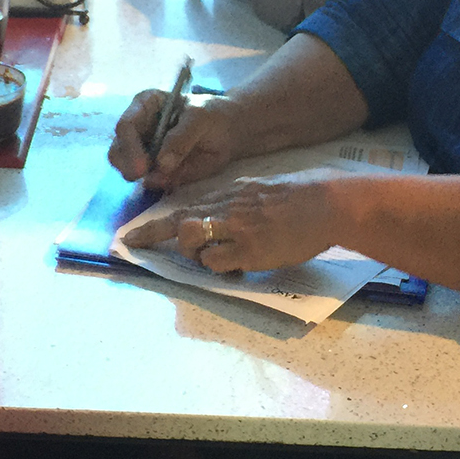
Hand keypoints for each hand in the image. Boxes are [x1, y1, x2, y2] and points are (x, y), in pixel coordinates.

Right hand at [109, 92, 241, 190]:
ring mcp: (142, 150)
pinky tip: (172, 180)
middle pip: (117, 150)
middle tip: (145, 178)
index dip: (129, 147)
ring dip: (142, 177)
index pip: (126, 125)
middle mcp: (137, 128)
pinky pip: (147, 181)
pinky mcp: (153, 169)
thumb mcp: (200, 118)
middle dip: (128, 167)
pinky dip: (157, 184)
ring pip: (126, 169)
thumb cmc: (211, 115)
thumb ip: (181, 138)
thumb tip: (161, 165)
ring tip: (165, 177)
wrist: (229, 131)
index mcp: (144, 105)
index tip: (142, 168)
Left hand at [121, 170, 343, 273]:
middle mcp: (228, 208)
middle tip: (131, 244)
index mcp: (231, 194)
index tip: (134, 233)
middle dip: (151, 234)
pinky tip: (233, 267)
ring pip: (191, 236)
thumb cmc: (302, 198)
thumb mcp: (261, 191)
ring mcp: (237, 228)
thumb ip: (237, 202)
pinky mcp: (250, 249)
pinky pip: (216, 261)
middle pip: (178, 220)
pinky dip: (216, 266)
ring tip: (205, 258)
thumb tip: (220, 217)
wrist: (328, 204)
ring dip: (190, 251)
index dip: (157, 222)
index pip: (186, 206)